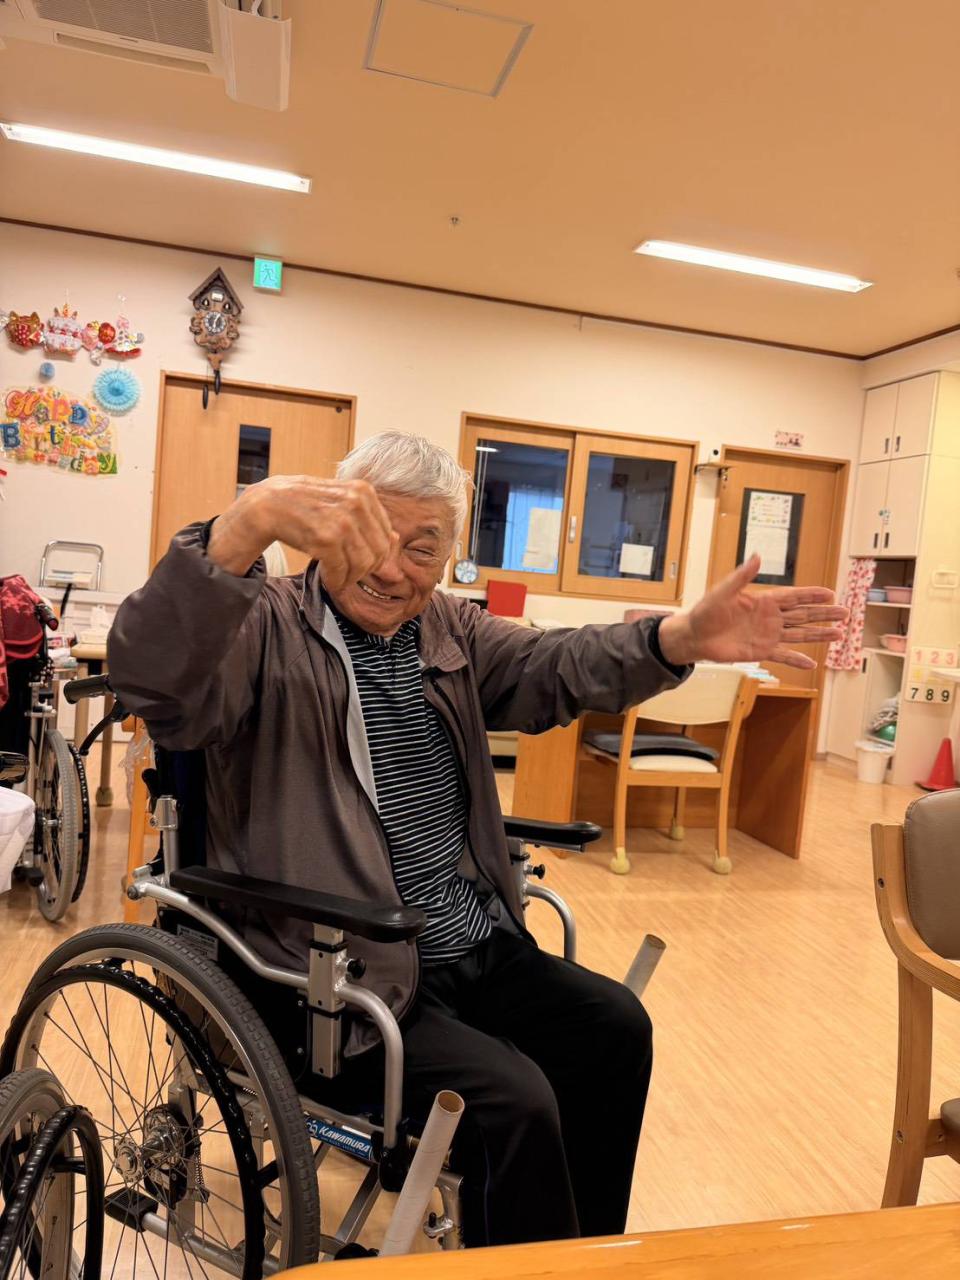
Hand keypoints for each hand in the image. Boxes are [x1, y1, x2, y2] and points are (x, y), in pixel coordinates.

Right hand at [208, 475, 394, 588]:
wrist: (267, 504)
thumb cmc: (304, 505)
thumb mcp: (340, 503)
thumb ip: (369, 520)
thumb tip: (397, 541)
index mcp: (364, 492)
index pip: (386, 536)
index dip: (374, 556)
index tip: (355, 560)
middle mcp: (356, 503)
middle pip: (378, 553)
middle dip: (363, 569)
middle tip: (346, 572)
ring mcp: (343, 520)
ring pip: (362, 565)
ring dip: (349, 578)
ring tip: (336, 576)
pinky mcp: (326, 538)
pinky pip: (341, 572)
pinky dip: (336, 582)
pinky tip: (328, 579)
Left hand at [658, 555, 847, 669]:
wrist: (694, 636)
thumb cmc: (706, 611)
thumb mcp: (723, 591)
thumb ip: (742, 576)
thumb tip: (757, 556)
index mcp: (764, 600)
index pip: (794, 597)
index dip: (812, 595)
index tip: (831, 593)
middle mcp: (770, 617)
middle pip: (803, 615)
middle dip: (824, 614)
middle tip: (846, 613)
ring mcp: (767, 635)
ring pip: (799, 634)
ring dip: (819, 635)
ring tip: (840, 635)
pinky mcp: (761, 651)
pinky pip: (783, 655)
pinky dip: (797, 660)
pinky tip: (812, 664)